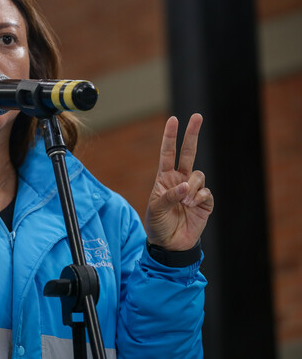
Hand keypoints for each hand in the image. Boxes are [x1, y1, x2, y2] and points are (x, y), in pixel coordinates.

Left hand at [145, 114, 213, 250]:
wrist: (170, 245)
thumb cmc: (158, 225)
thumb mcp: (156, 209)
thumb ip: (168, 196)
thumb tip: (186, 186)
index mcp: (164, 178)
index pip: (168, 153)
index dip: (170, 137)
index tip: (173, 120)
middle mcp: (180, 180)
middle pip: (188, 153)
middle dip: (192, 134)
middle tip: (197, 116)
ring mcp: (193, 190)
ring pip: (199, 175)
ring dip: (192, 186)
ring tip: (185, 202)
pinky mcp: (205, 202)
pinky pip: (206, 192)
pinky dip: (199, 198)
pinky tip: (193, 206)